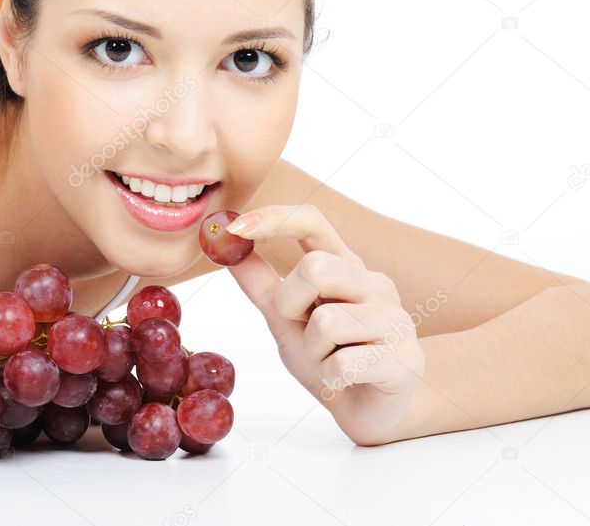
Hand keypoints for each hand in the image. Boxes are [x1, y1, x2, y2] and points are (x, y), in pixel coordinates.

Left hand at [224, 204, 424, 444]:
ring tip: (330, 360)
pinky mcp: (406, 360)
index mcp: (345, 267)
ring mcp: (397, 320)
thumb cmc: (330, 359)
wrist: (369, 413)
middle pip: (317, 267)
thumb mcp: (285, 320)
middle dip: (291, 304)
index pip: (312, 222)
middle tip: (303, 331)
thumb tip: (226, 247)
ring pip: (328, 322)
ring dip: (314, 351)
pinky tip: (346, 380)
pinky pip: (343, 364)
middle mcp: (375, 285)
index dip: (274, 219)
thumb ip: (260, 285)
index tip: (236, 229)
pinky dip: (330, 378)